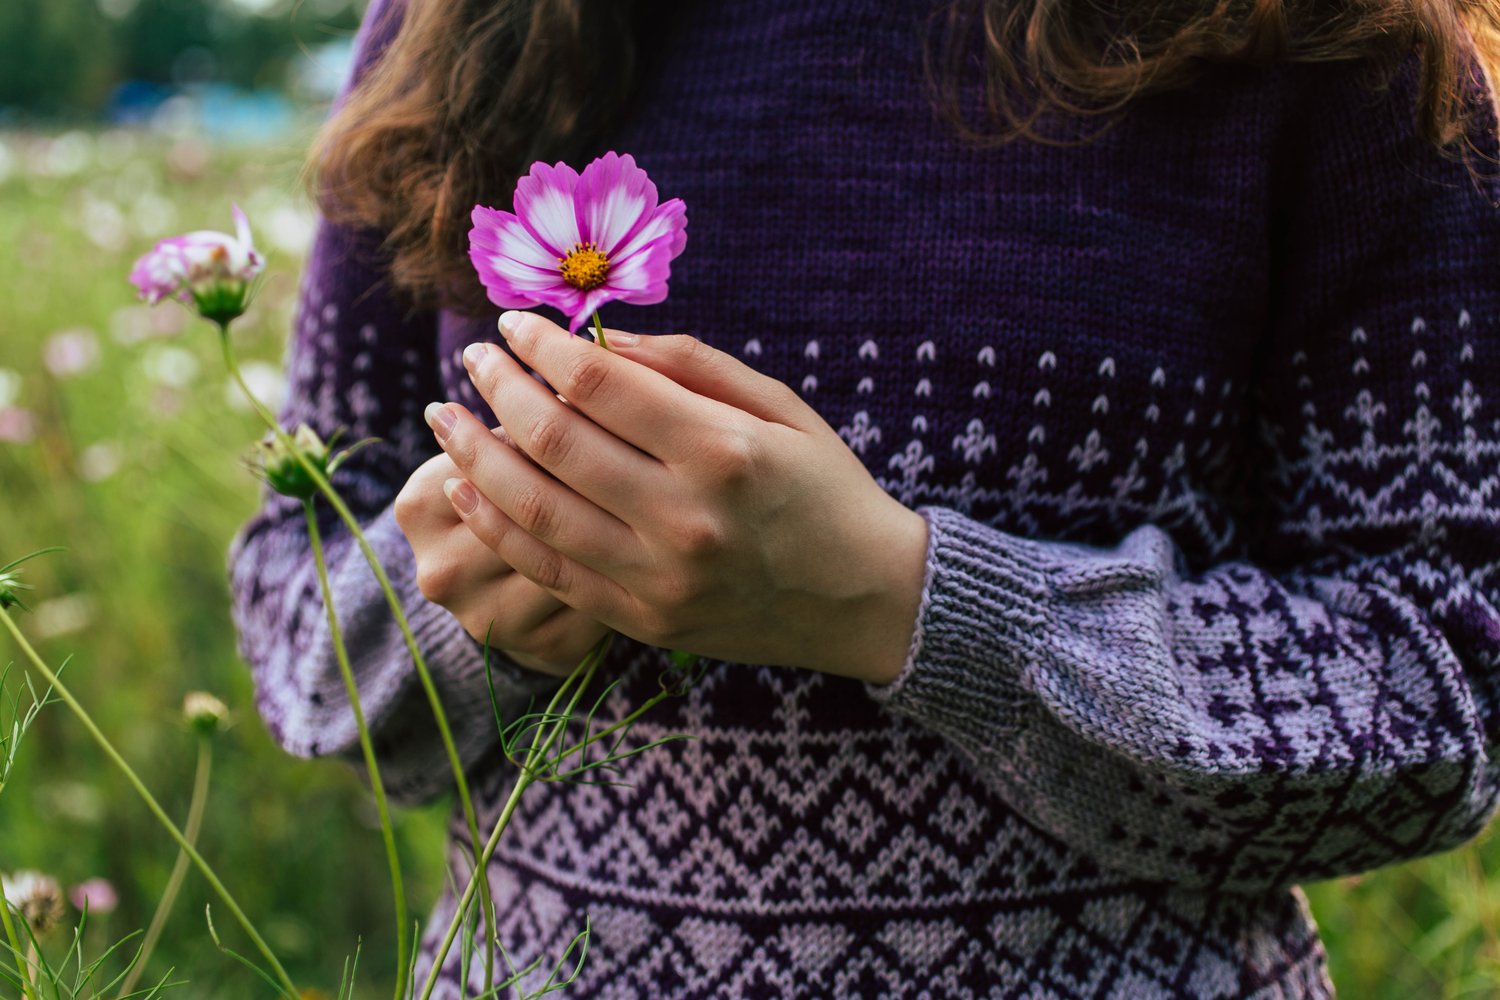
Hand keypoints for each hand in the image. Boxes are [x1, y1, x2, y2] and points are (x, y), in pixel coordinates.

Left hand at [424, 311, 927, 684]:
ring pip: (534, 511)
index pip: (600, 385)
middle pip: (555, 443)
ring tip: (445, 420)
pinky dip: (496, 527)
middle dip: (498, 391)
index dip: (540, 347)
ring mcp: (658, 579)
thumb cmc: (826, 488)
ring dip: (475, 458)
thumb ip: (690, 365)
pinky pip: (547, 572)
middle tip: (473, 360)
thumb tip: (598, 337)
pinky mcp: (642, 621)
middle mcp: (684, 519)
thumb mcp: (779, 407)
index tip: (511, 325)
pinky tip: (465, 488)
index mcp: (724, 453)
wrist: (865, 599)